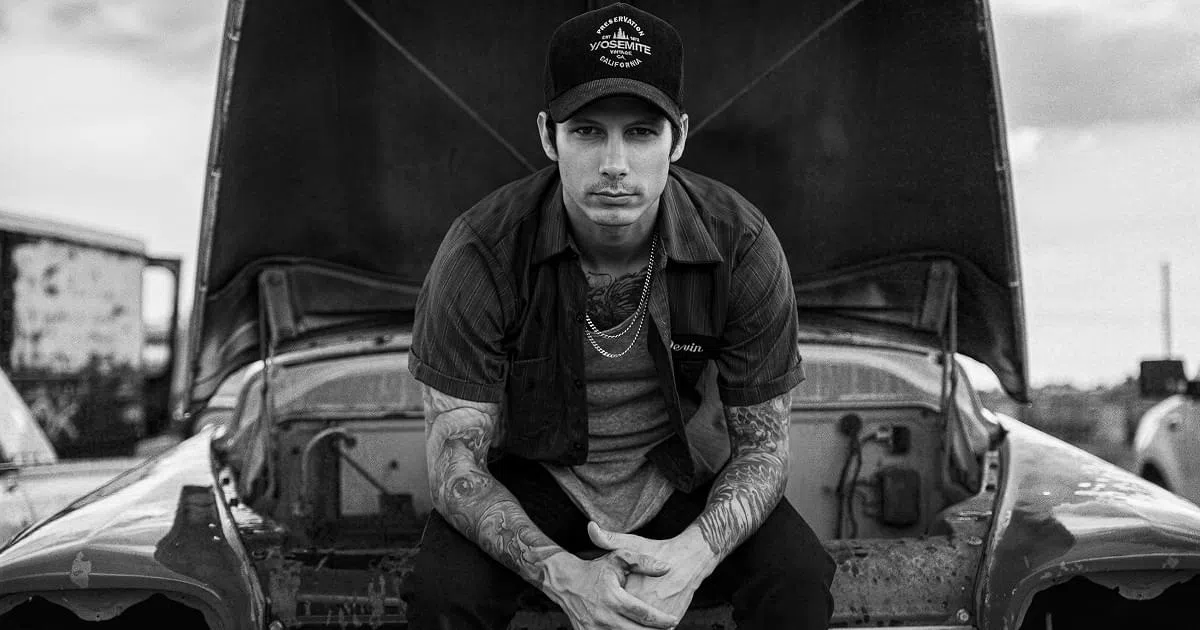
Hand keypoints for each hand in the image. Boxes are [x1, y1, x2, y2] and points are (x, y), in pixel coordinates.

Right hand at [541, 549, 679, 628]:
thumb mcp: (618, 558)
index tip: (674, 620)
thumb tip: (667, 568)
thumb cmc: (597, 570)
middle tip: (668, 628)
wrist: (566, 583)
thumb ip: (642, 562)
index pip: (643, 614)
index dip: (661, 620)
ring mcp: (593, 629)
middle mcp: (602, 616)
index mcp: (612, 597)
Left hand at [587, 522, 719, 620]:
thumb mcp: (632, 543)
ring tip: (624, 621)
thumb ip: (608, 539)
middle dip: (617, 621)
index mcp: (627, 591)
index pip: (608, 607)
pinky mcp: (670, 624)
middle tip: (614, 615)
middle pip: (622, 622)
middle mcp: (643, 606)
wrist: (689, 559)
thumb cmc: (659, 550)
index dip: (604, 607)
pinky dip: (648, 629)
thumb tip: (590, 527)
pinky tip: (642, 623)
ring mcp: (658, 618)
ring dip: (631, 627)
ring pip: (637, 629)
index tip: (600, 606)